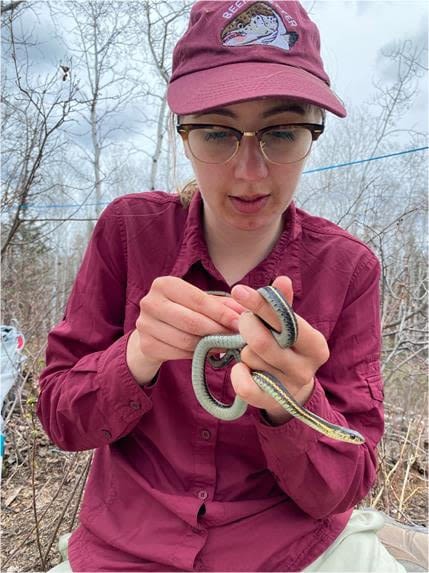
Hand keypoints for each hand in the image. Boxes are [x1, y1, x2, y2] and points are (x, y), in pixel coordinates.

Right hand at [127, 277, 242, 384]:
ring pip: (185, 340)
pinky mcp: (146, 345)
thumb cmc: (182, 311)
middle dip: (217, 330)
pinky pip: (178, 353)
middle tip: (235, 337)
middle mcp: (150, 302)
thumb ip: (222, 305)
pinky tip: (207, 352)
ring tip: (224, 345)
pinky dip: (196, 354)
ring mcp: (144, 325)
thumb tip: (246, 311)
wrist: (153, 330)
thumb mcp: (200, 303)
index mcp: (164, 284)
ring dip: (209, 345)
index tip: (240, 322)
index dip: (220, 312)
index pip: (197, 299)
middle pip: (191, 321)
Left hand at [230, 276, 329, 424]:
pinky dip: (237, 373)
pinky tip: (241, 367)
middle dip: (246, 326)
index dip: (261, 304)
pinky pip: (244, 386)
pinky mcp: (269, 403)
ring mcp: (288, 389)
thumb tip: (282, 280)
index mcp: (316, 346)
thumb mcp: (289, 325)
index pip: (286, 321)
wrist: (292, 389)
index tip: (239, 291)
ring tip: (252, 350)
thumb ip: (283, 304)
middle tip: (244, 322)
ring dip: (243, 350)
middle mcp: (306, 369)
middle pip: (262, 341)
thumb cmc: (288, 347)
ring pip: (250, 359)